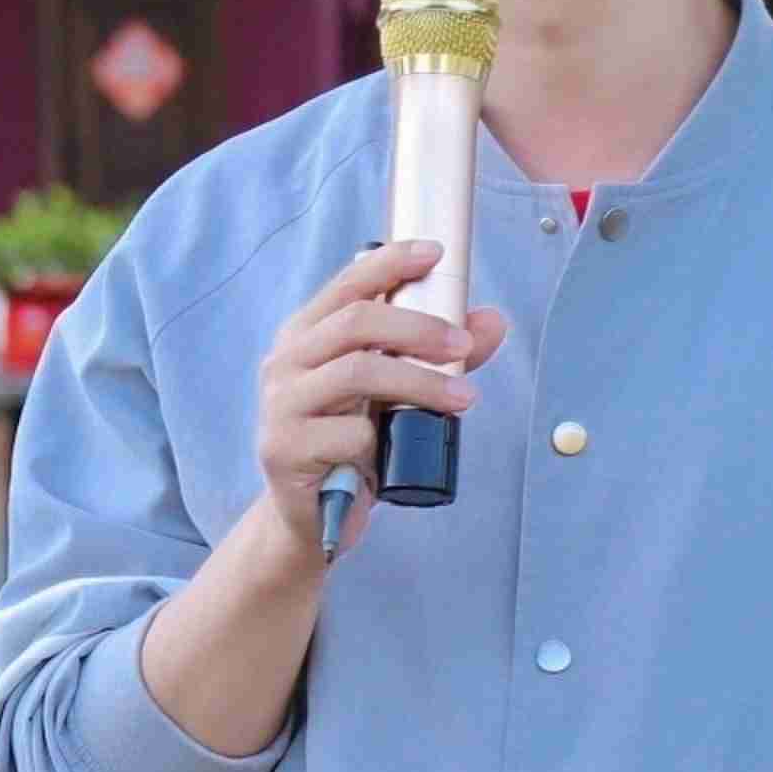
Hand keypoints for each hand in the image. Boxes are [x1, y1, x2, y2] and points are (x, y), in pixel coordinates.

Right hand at [254, 238, 507, 557]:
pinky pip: (349, 433)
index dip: (391, 262)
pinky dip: (381, 441)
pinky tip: (389, 454)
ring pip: (357, 372)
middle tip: (464, 344)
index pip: (346, 284)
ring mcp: (280, 405)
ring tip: (463, 398)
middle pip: (355, 322)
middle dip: (419, 327)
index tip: (436, 252)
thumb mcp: (396, 395)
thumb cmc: (351, 445)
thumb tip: (492, 322)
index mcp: (306, 336)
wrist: (310, 519)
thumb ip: (438, 357)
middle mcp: (285, 362)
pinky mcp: (284, 449)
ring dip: (420, 382)